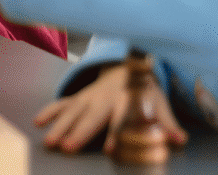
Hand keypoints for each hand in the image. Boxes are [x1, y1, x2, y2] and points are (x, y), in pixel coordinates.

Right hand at [34, 64, 187, 153]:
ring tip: (49, 142)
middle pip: (90, 117)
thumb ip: (167, 122)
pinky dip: (49, 111)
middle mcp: (103, 97)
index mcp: (125, 99)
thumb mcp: (159, 102)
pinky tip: (38, 122)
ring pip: (72, 111)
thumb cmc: (144, 90)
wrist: (126, 66)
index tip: (110, 150)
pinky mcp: (78, 97)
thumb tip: (179, 139)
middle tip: (67, 147)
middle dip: (78, 132)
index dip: (116, 134)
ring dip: (59, 126)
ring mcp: (88, 96)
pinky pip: (62, 103)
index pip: (120, 119)